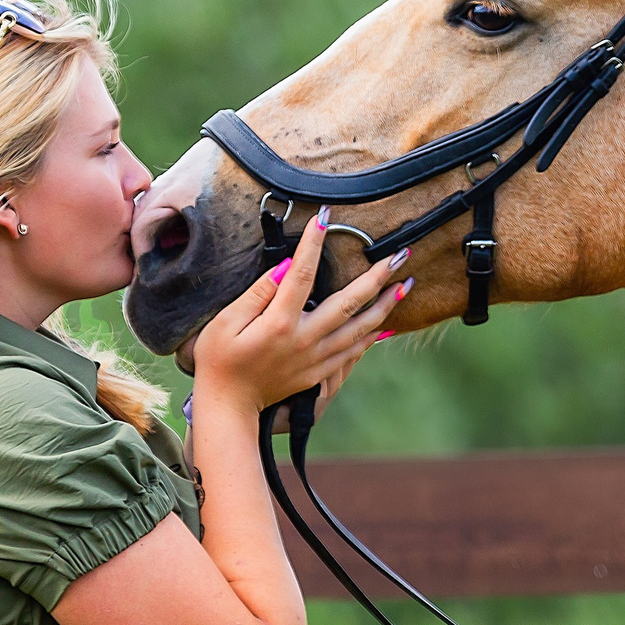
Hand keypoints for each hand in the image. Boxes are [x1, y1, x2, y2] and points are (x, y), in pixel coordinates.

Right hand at [190, 210, 408, 417]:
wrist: (229, 406)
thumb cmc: (219, 361)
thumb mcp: (225, 323)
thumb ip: (258, 293)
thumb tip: (286, 266)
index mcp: (279, 323)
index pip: (302, 273)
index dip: (313, 243)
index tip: (324, 218)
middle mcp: (305, 339)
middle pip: (349, 302)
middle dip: (377, 276)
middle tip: (400, 256)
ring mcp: (316, 358)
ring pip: (360, 329)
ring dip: (385, 305)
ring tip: (405, 284)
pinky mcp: (319, 373)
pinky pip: (354, 352)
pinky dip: (373, 336)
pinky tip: (386, 323)